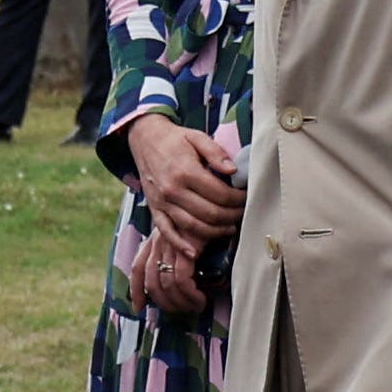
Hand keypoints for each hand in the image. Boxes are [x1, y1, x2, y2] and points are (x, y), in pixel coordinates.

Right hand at [119, 110, 240, 239]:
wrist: (144, 139)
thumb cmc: (175, 139)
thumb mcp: (197, 138)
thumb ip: (216, 153)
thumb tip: (233, 170)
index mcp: (185, 171)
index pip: (220, 194)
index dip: (238, 199)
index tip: (247, 197)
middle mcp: (173, 190)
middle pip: (210, 213)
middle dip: (232, 216)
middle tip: (243, 213)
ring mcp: (162, 202)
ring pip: (193, 226)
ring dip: (215, 231)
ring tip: (230, 228)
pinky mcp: (154, 209)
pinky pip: (166, 231)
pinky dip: (179, 245)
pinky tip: (193, 253)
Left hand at [127, 227, 208, 317]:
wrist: (219, 202)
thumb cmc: (210, 220)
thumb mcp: (190, 236)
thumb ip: (183, 254)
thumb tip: (189, 282)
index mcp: (156, 239)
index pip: (138, 267)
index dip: (136, 290)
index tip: (138, 308)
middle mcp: (159, 242)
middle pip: (151, 281)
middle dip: (164, 302)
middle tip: (181, 311)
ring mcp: (171, 245)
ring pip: (166, 283)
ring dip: (180, 301)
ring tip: (195, 307)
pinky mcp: (186, 247)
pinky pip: (182, 279)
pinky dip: (190, 294)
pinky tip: (200, 299)